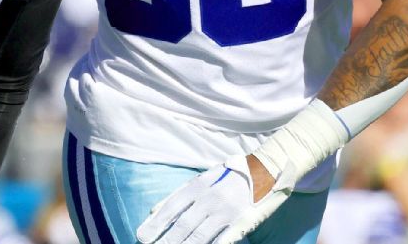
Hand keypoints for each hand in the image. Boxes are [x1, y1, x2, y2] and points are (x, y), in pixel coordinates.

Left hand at [136, 156, 252, 243]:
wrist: (264, 170)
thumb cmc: (228, 176)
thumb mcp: (202, 179)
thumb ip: (178, 195)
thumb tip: (154, 211)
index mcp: (198, 187)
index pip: (172, 208)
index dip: (156, 224)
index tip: (142, 236)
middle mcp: (210, 199)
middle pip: (184, 224)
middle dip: (167, 240)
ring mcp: (226, 212)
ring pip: (201, 235)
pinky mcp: (241, 223)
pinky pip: (223, 240)